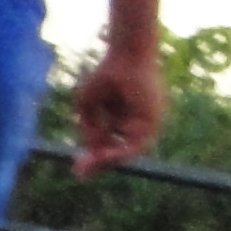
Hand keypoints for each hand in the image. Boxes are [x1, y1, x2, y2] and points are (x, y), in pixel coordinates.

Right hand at [72, 44, 166, 177]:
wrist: (125, 55)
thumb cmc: (107, 74)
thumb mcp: (89, 105)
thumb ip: (89, 127)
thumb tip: (91, 148)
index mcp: (126, 120)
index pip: (111, 145)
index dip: (94, 156)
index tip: (78, 168)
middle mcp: (138, 125)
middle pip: (118, 151)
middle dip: (98, 164)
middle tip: (79, 174)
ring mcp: (147, 125)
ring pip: (126, 151)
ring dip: (106, 161)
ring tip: (86, 167)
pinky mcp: (152, 122)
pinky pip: (134, 145)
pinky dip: (118, 152)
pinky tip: (102, 156)